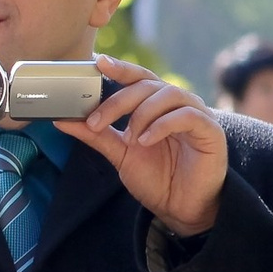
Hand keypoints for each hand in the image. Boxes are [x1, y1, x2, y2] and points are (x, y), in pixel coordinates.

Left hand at [58, 56, 226, 235]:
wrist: (180, 208)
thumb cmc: (156, 178)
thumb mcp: (119, 153)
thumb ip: (95, 134)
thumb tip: (62, 119)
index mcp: (157, 105)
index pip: (139, 78)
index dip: (121, 68)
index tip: (98, 63)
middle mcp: (177, 105)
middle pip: (148, 85)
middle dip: (118, 100)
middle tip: (96, 121)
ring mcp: (197, 115)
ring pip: (168, 95)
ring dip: (141, 114)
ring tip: (129, 138)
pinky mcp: (211, 131)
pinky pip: (188, 115)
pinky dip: (162, 124)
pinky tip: (146, 140)